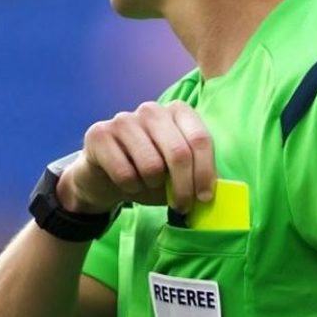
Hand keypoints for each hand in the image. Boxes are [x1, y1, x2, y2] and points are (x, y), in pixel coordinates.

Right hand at [58, 101, 216, 215]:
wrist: (104, 179)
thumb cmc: (148, 175)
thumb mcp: (178, 175)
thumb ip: (197, 175)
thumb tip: (217, 189)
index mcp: (177, 111)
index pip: (200, 139)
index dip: (205, 172)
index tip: (204, 198)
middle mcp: (152, 110)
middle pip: (179, 153)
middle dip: (184, 187)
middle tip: (181, 206)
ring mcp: (124, 119)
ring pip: (151, 165)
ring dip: (152, 185)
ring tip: (147, 184)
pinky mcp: (99, 134)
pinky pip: (124, 173)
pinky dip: (130, 187)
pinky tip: (126, 182)